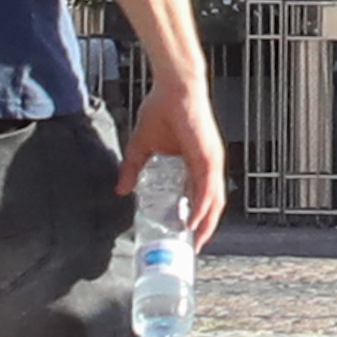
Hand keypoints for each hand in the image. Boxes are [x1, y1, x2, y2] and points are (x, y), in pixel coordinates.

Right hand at [125, 77, 229, 249]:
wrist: (173, 88)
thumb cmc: (162, 110)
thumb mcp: (142, 147)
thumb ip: (132, 169)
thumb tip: (122, 190)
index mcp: (197, 164)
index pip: (201, 198)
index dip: (196, 218)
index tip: (186, 237)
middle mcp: (208, 166)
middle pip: (212, 204)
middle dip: (203, 228)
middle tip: (192, 248)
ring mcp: (211, 161)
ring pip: (213, 200)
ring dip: (205, 223)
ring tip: (195, 242)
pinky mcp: (208, 155)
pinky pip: (207, 187)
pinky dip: (202, 207)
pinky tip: (194, 222)